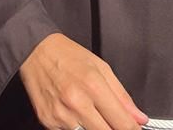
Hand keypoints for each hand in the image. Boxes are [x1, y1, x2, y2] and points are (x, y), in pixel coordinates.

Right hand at [19, 33, 146, 129]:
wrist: (33, 50)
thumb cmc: (67, 55)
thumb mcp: (101, 67)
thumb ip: (121, 95)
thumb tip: (139, 118)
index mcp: (93, 87)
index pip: (123, 124)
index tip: (134, 129)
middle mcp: (77, 103)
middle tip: (114, 123)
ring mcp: (61, 115)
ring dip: (95, 129)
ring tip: (93, 117)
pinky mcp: (48, 121)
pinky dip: (77, 129)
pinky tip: (76, 116)